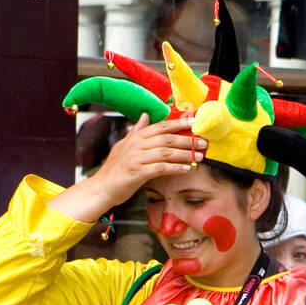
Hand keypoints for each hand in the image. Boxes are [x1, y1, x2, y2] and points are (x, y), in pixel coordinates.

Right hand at [91, 114, 205, 209]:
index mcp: (136, 137)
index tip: (195, 122)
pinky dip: (175, 168)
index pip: (161, 126)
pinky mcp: (137, 173)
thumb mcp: (124, 146)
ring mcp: (136, 158)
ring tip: (199, 157)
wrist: (101, 188)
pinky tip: (186, 169)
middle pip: (166, 138)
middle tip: (203, 142)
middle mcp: (136, 144)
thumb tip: (145, 116)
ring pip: (166, 152)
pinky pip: (160, 168)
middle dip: (187, 140)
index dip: (179, 123)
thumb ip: (137, 131)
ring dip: (185, 154)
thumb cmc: (114, 170)